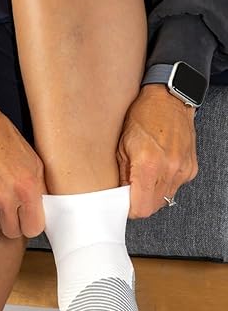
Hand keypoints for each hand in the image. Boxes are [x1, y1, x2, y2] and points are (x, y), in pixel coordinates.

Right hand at [0, 80, 46, 237]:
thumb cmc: (4, 140)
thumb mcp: (33, 162)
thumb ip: (39, 190)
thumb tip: (43, 211)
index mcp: (25, 187)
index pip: (33, 228)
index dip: (31, 223)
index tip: (29, 218)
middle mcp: (3, 196)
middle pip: (12, 231)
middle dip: (14, 222)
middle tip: (13, 208)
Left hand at [117, 84, 198, 218]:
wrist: (169, 100)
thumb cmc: (142, 117)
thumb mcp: (121, 146)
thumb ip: (122, 176)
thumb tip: (119, 197)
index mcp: (149, 165)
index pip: (141, 208)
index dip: (129, 210)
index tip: (121, 204)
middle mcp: (170, 170)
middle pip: (153, 207)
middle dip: (139, 203)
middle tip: (129, 191)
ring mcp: (183, 169)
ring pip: (165, 199)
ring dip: (152, 194)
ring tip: (143, 176)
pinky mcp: (191, 168)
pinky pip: (175, 186)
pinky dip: (163, 184)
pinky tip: (157, 169)